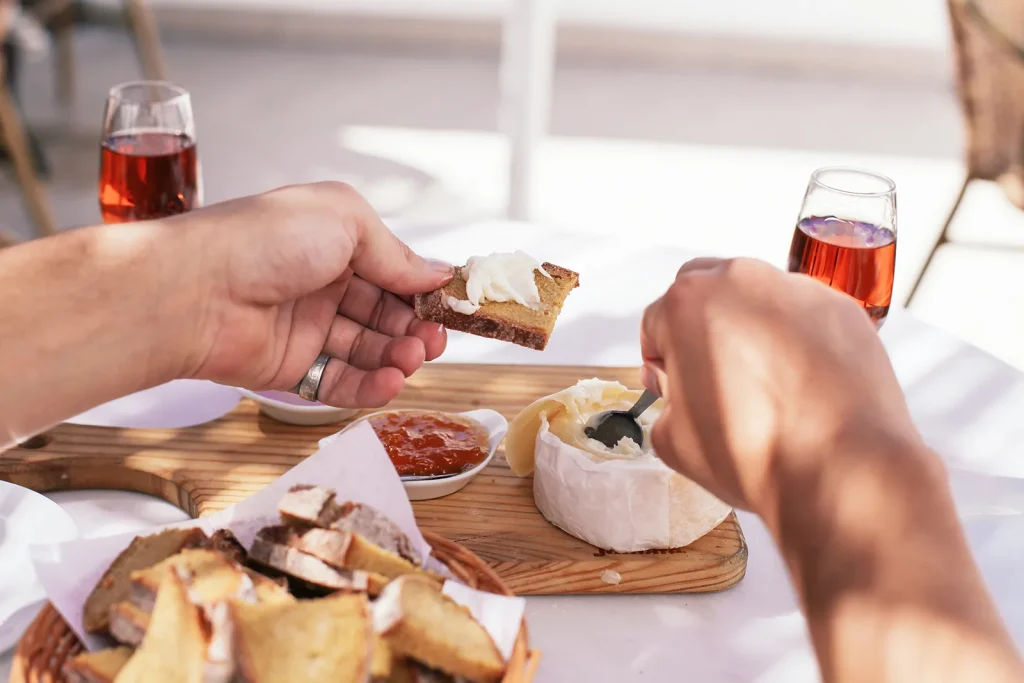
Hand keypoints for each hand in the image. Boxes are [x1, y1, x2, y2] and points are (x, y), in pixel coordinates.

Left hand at [171, 182, 453, 407]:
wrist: (195, 290)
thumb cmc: (263, 241)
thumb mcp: (345, 219)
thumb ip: (393, 251)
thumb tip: (436, 273)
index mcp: (333, 242)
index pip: (392, 271)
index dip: (421, 290)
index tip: (448, 307)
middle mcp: (322, 284)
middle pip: (385, 315)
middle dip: (414, 328)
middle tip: (432, 341)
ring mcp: (307, 328)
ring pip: (368, 350)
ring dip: (397, 358)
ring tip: (411, 360)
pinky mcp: (291, 369)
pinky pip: (341, 382)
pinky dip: (370, 386)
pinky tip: (391, 382)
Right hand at [640, 257, 919, 515]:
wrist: (841, 469)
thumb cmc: (752, 454)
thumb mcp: (673, 441)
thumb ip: (666, 401)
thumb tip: (684, 394)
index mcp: (688, 303)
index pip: (657, 323)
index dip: (661, 362)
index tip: (675, 390)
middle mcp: (741, 280)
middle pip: (705, 292)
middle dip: (701, 327)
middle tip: (714, 376)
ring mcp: (797, 289)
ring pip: (757, 298)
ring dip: (750, 329)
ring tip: (766, 383)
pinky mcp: (841, 308)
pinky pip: (804, 316)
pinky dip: (797, 340)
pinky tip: (804, 385)